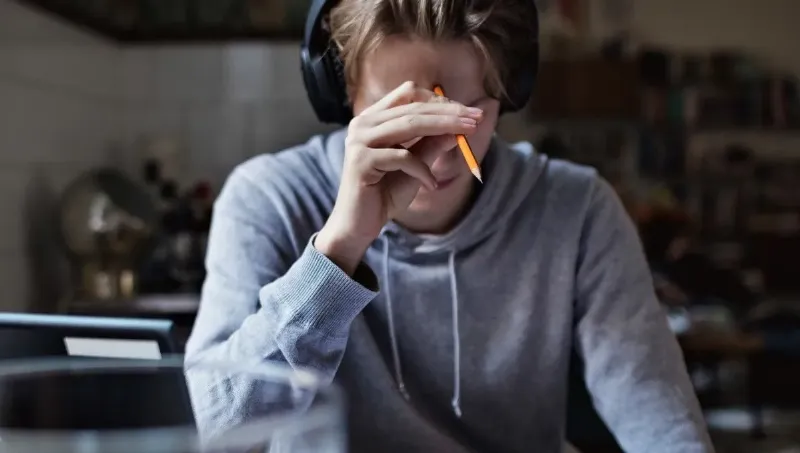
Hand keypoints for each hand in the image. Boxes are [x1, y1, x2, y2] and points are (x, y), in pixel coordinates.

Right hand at [316, 81, 482, 273]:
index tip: (466, 112)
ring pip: (409, 124)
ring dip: (443, 128)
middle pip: (413, 107)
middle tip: (476, 119)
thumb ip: (431, 145)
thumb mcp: (416, 166)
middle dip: (449, 113)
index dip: (440, 100)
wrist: (359, 225)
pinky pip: (402, 157)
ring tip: (467, 137)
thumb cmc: (385, 194)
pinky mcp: (361, 161)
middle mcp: (362, 123)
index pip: (409, 93)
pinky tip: (432, 185)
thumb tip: (458, 128)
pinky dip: (423, 170)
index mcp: (373, 118)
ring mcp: (359, 140)